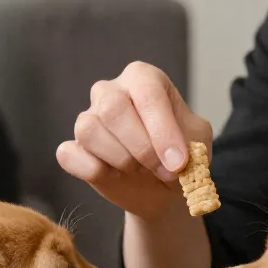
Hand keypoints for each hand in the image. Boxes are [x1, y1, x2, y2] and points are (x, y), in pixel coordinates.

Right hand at [57, 61, 211, 220]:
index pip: (147, 92)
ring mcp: (88, 118)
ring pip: (89, 131)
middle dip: (142, 148)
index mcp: (143, 79)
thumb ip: (190, 143)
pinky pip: (69, 154)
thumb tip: (172, 158)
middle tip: (163, 170)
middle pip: (112, 108)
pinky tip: (113, 176)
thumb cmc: (179, 157)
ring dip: (121, 160)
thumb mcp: (198, 144)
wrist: (164, 188)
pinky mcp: (73, 148)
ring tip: (140, 169)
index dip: (162, 130)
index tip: (178, 162)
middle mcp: (111, 91)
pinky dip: (92, 170)